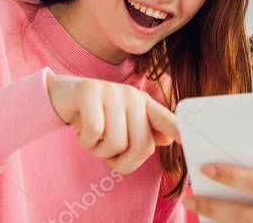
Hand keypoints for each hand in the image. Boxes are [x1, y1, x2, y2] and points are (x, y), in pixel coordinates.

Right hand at [46, 74, 179, 173]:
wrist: (61, 96)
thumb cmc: (96, 115)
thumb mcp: (121, 122)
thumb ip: (144, 131)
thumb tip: (169, 139)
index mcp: (144, 105)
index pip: (167, 119)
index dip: (180, 130)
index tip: (191, 140)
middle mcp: (133, 96)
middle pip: (141, 145)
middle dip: (122, 160)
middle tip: (106, 152)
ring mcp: (112, 91)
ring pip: (115, 143)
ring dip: (99, 151)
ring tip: (93, 139)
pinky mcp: (89, 91)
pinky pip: (94, 132)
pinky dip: (85, 141)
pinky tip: (80, 132)